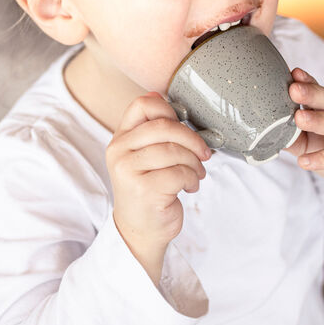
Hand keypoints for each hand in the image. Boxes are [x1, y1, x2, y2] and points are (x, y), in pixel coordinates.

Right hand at [107, 92, 210, 283]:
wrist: (140, 229)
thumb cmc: (149, 189)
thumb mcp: (144, 156)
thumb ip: (152, 130)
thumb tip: (159, 95)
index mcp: (120, 138)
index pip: (142, 105)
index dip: (169, 110)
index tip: (183, 126)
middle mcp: (119, 152)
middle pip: (164, 126)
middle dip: (191, 139)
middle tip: (204, 154)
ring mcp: (129, 171)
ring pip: (174, 151)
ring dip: (194, 162)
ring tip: (196, 173)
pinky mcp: (144, 190)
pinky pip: (179, 173)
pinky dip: (192, 178)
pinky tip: (190, 186)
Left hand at [286, 67, 323, 233]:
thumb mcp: (308, 143)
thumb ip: (290, 134)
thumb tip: (263, 130)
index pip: (319, 89)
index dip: (307, 81)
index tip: (292, 73)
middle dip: (312, 94)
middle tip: (294, 90)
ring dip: (318, 120)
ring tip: (299, 119)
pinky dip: (323, 158)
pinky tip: (305, 161)